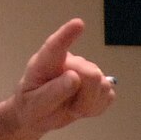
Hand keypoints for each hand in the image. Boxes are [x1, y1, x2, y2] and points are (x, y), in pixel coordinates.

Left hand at [12, 19, 115, 135]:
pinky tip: (82, 106)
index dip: (67, 35)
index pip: (56, 47)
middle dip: (84, 96)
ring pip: (102, 86)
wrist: (39, 116)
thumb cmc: (32, 105)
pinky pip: (108, 96)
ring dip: (88, 103)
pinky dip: (96, 107)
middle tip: (68, 107)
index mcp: (47, 62)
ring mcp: (87, 71)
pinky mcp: (99, 84)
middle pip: (91, 74)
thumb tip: (74, 78)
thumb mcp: (34, 104)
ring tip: (72, 106)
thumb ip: (52, 92)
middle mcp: (70, 61)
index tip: (78, 24)